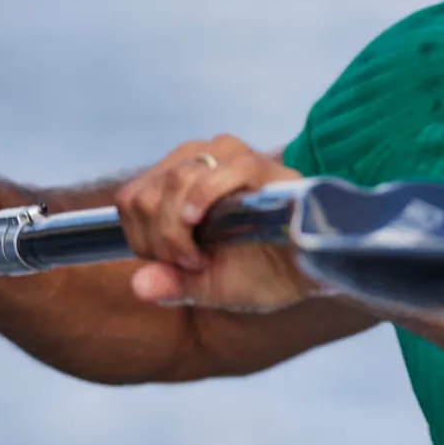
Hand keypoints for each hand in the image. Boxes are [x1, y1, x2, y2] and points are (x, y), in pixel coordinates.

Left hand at [116, 137, 312, 311]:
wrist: (313, 270)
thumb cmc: (263, 272)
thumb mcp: (209, 286)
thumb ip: (173, 284)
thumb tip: (139, 286)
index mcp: (178, 184)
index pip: (131, 199)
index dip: (142, 239)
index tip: (174, 265)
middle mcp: (199, 161)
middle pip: (146, 194)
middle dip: (159, 240)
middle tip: (192, 264)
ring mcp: (229, 158)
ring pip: (175, 179)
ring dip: (178, 229)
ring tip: (204, 256)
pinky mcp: (262, 165)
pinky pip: (221, 168)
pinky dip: (203, 199)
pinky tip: (202, 226)